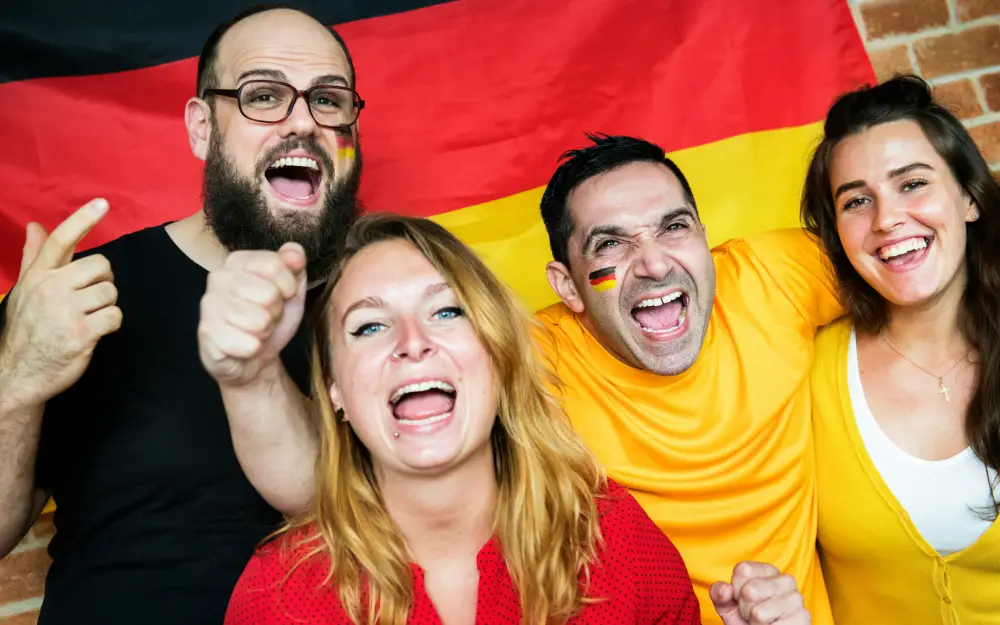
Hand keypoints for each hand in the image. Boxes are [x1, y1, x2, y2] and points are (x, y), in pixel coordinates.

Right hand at [0, 199, 120, 407]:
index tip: (102, 203)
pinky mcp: (81, 334)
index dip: (83, 220)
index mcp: (37, 277)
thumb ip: (35, 258)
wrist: (18, 373)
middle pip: (101, 266)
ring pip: (110, 292)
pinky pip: (115, 316)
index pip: (61, 241)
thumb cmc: (26, 330)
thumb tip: (37, 227)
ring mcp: (65, 311)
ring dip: (107, 306)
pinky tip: (95, 332)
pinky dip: (111, 324)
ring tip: (89, 317)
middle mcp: (50, 289)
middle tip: (90, 298)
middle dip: (103, 282)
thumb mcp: (24, 291)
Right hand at [197, 243, 306, 386]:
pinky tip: (244, 344)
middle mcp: (218, 278)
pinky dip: (254, 349)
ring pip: (260, 321)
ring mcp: (209, 306)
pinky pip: (249, 344)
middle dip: (275, 311)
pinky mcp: (207, 334)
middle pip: (269, 294)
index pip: (274, 265)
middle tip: (265, 315)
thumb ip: (295, 264)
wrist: (253, 357)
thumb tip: (295, 253)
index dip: (288, 287)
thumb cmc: (270, 316)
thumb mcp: (291, 288)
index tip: (282, 295)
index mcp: (238, 261)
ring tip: (255, 329)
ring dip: (265, 331)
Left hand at [710, 562, 809, 624]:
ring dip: (756, 623)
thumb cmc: (746, 621)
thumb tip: (725, 589)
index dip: (735, 590)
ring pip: (759, 612)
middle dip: (745, 608)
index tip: (741, 599)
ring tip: (763, 622)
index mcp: (767, 570)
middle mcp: (785, 579)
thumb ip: (719, 594)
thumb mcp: (728, 606)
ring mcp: (797, 598)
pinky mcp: (803, 618)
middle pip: (750, 590)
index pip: (743, 569)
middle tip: (753, 614)